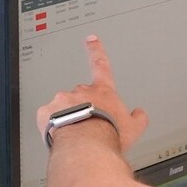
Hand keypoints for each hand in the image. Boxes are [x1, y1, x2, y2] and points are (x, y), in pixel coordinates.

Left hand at [36, 35, 149, 151]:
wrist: (87, 146)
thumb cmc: (109, 135)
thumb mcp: (134, 128)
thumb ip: (138, 118)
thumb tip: (140, 114)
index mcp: (103, 92)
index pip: (101, 66)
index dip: (96, 51)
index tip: (91, 40)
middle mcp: (81, 92)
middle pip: (80, 96)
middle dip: (82, 107)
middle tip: (88, 126)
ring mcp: (62, 100)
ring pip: (62, 108)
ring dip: (67, 118)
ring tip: (76, 135)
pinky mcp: (46, 112)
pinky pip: (47, 118)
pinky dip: (52, 126)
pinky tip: (61, 136)